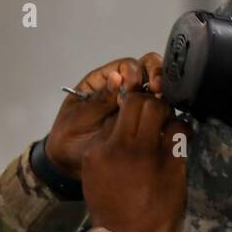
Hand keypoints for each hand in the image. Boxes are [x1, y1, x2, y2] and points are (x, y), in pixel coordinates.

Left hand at [44, 54, 165, 179]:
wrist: (69, 165)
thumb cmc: (68, 138)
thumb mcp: (78, 118)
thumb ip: (99, 101)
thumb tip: (117, 78)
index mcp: (102, 82)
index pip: (125, 66)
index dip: (133, 73)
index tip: (132, 87)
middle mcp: (121, 89)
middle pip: (146, 70)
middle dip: (155, 75)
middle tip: (157, 89)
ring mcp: (134, 106)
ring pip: (155, 90)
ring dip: (162, 93)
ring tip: (162, 104)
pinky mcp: (142, 123)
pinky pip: (156, 113)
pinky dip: (163, 113)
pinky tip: (164, 119)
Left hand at [80, 89, 189, 231]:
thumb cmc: (157, 213)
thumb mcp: (176, 177)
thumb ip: (176, 142)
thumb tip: (179, 120)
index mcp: (140, 148)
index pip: (151, 105)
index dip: (164, 109)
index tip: (169, 121)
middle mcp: (114, 143)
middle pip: (130, 103)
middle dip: (145, 107)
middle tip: (154, 123)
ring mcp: (97, 151)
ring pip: (115, 118)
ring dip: (129, 123)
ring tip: (139, 141)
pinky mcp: (88, 160)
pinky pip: (104, 138)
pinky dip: (116, 140)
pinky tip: (124, 157)